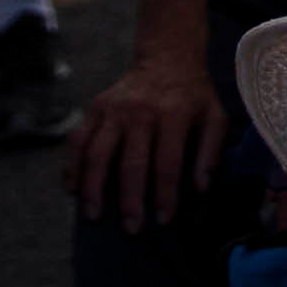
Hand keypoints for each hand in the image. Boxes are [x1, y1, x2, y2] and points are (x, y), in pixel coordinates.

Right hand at [71, 51, 234, 231]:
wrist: (167, 57)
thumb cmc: (193, 95)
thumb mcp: (215, 116)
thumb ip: (211, 151)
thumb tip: (201, 188)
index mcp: (174, 114)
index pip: (168, 162)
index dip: (165, 194)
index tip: (163, 220)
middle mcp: (141, 112)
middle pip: (132, 163)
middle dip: (131, 200)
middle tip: (131, 229)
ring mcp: (114, 109)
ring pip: (98, 153)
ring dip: (94, 187)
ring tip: (94, 215)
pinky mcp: (96, 108)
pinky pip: (78, 140)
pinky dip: (72, 166)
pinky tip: (72, 189)